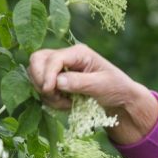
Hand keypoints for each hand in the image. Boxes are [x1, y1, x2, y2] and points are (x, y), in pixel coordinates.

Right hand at [27, 44, 157, 143]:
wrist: (121, 100)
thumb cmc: (116, 88)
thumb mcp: (102, 85)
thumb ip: (80, 82)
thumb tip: (58, 81)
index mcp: (78, 53)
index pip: (53, 58)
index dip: (47, 74)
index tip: (49, 90)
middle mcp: (66, 57)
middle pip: (37, 60)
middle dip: (41, 80)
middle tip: (54, 97)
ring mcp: (60, 69)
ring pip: (37, 76)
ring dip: (47, 93)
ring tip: (66, 103)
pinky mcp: (57, 81)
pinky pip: (43, 89)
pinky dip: (51, 99)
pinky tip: (67, 105)